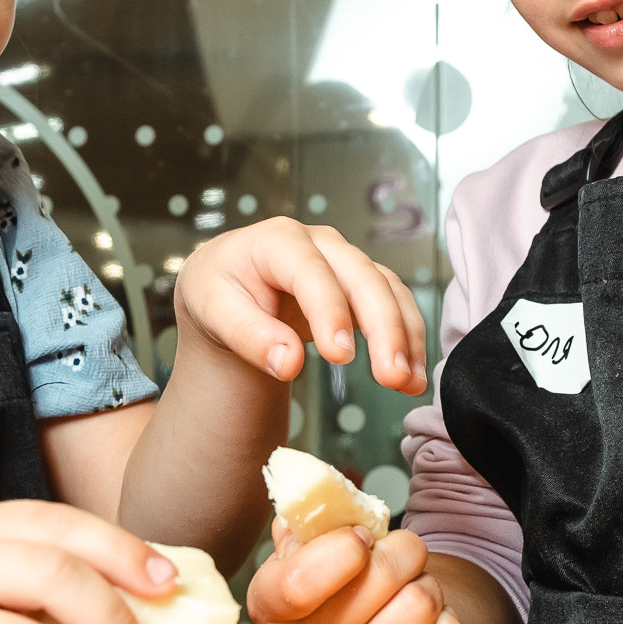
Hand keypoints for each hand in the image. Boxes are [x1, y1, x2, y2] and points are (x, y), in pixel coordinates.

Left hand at [174, 218, 428, 394]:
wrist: (228, 285)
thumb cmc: (218, 290)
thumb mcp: (211, 310)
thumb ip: (247, 335)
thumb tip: (288, 363)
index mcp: (276, 240)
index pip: (309, 270)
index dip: (329, 310)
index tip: (340, 356)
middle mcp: (320, 244)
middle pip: (362, 277)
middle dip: (383, 326)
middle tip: (390, 375)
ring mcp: (346, 261)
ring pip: (388, 290)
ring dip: (404, 336)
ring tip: (407, 383)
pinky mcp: (362, 284)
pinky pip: (395, 304)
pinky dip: (408, 339)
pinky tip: (411, 374)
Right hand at [248, 517, 461, 623]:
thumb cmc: (337, 580)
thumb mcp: (311, 545)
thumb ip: (312, 516)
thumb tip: (315, 490)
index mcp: (269, 606)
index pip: (301, 582)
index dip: (346, 545)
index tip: (361, 536)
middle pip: (383, 573)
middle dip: (403, 552)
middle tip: (394, 562)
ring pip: (422, 602)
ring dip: (428, 585)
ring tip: (408, 594)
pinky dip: (448, 621)